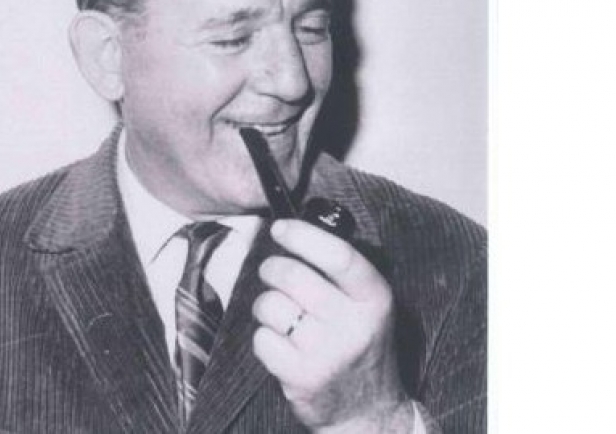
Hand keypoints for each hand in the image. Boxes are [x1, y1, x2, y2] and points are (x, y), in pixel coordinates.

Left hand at [252, 219, 412, 432]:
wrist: (367, 410)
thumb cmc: (359, 342)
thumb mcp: (367, 305)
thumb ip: (340, 271)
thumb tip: (292, 230)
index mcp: (375, 299)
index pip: (339, 256)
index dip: (303, 236)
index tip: (280, 227)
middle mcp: (354, 325)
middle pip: (293, 276)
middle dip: (272, 268)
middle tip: (272, 272)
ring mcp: (327, 353)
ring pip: (271, 304)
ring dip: (266, 304)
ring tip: (281, 314)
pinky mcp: (301, 377)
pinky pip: (261, 338)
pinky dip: (264, 337)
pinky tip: (282, 344)